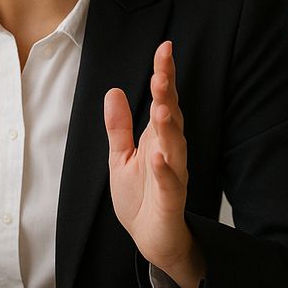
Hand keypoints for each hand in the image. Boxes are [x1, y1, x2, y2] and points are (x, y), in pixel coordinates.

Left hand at [105, 40, 205, 287]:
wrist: (152, 239)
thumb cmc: (140, 198)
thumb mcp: (120, 157)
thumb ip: (118, 127)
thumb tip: (114, 91)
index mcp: (157, 138)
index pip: (163, 101)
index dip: (164, 75)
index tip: (164, 48)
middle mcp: (169, 151)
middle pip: (171, 116)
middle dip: (167, 93)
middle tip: (162, 70)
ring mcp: (172, 174)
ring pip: (174, 146)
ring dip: (168, 126)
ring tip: (161, 106)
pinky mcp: (170, 199)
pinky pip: (170, 183)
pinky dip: (165, 170)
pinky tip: (159, 156)